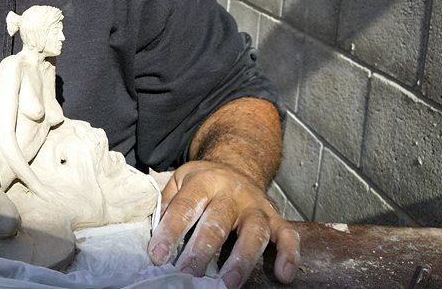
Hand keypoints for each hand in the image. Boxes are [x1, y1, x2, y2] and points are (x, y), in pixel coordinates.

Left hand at [148, 160, 299, 287]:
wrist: (237, 163)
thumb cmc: (203, 181)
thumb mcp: (179, 181)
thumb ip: (167, 203)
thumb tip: (153, 234)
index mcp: (203, 181)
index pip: (184, 208)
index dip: (170, 232)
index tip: (158, 256)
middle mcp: (232, 192)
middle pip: (218, 222)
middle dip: (202, 251)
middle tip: (189, 275)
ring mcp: (256, 205)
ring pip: (254, 231)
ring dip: (242, 259)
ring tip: (229, 284)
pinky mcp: (276, 216)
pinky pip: (288, 235)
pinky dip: (289, 255)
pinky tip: (283, 275)